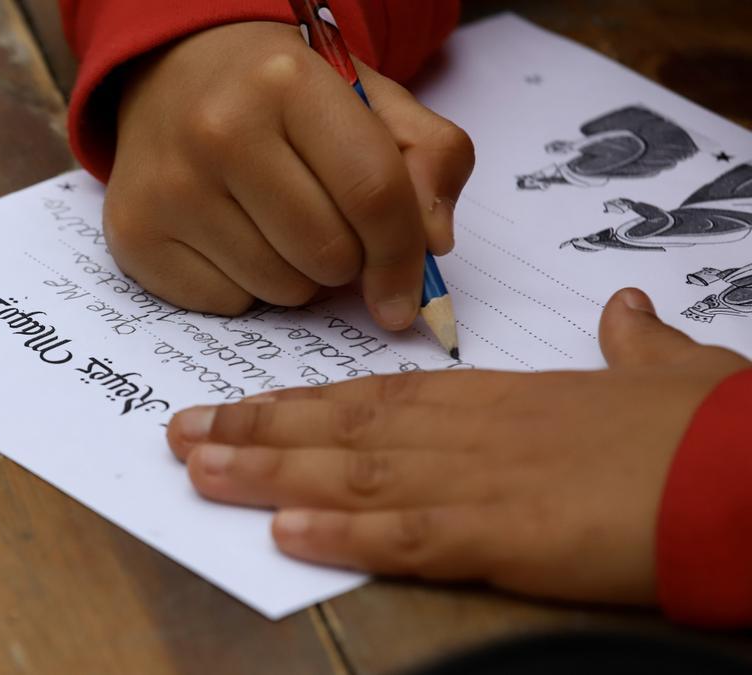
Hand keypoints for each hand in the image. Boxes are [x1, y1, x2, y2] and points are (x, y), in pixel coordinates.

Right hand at [105, 21, 474, 327]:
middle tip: (329, 226)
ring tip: (277, 225)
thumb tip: (432, 244)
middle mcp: (217, 131)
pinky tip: (233, 238)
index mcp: (286, 82)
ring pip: (280, 289)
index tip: (408, 296)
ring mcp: (169, 187)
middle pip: (328, 253)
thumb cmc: (279, 93)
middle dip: (347, 259)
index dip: (404, 256)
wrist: (171, 72)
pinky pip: (228, 305)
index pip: (372, 192)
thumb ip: (428, 156)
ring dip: (298, 276)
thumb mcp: (367, 97)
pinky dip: (245, 288)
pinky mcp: (134, 235)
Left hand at [166, 288, 749, 604]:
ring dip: (270, 473)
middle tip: (182, 435)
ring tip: (199, 472)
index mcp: (496, 398)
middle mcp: (471, 429)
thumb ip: (631, 343)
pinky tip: (287, 533)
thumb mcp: (665, 373)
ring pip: (354, 472)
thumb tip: (625, 312)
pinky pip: (410, 536)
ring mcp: (483, 479)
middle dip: (256, 432)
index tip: (242, 407)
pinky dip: (345, 535)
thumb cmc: (709, 427)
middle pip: (343, 426)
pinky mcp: (508, 535)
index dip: (301, 403)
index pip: (376, 395)